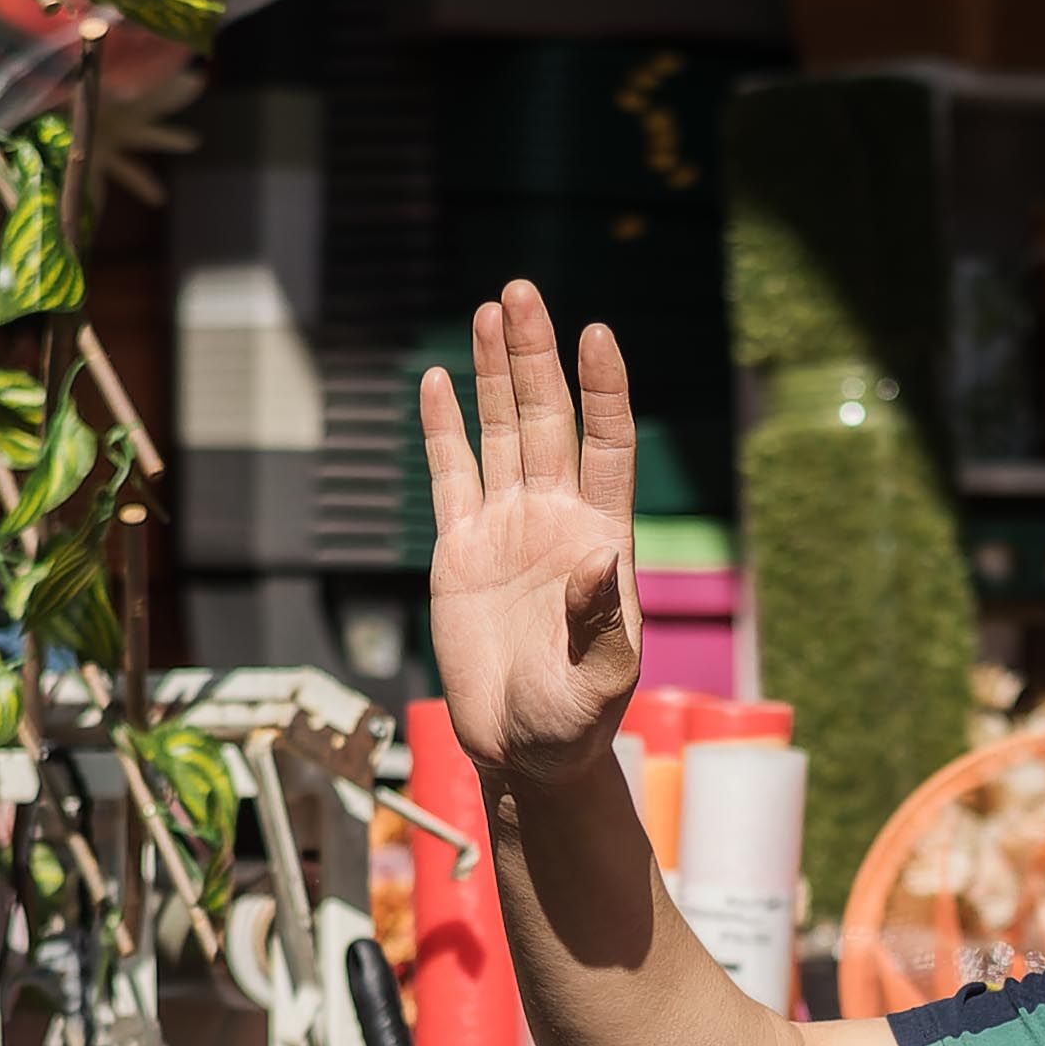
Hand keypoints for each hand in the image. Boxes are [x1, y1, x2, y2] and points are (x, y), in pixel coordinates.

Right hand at [419, 280, 642, 778]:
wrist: (522, 752)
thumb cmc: (575, 722)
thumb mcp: (600, 680)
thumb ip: (600, 623)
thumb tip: (599, 560)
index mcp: (601, 538)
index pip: (608, 444)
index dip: (604, 390)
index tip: (597, 335)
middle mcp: (555, 518)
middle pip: (548, 418)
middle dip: (536, 356)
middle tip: (520, 293)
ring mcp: (505, 528)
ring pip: (501, 432)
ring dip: (496, 373)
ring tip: (491, 310)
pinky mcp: (458, 549)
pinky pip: (450, 475)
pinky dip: (443, 429)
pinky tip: (436, 381)